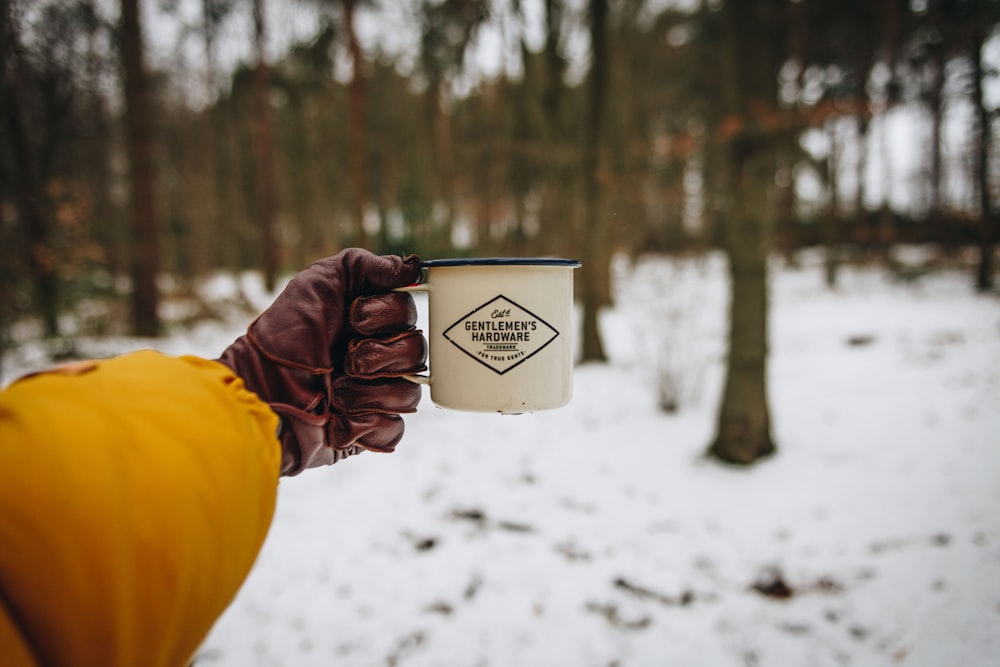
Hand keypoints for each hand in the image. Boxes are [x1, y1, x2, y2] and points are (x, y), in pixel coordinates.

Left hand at [218, 249, 425, 474]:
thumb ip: (366, 266)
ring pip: (409, 395)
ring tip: (336, 391)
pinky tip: (339, 418)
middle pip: (417, 353)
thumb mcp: (319, 283)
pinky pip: (393, 430)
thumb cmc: (285, 336)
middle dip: (379, 355)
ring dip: (370, 392)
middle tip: (346, 358)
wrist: (262, 392)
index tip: (353, 318)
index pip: (409, 314)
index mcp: (370, 322)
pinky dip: (366, 423)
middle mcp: (377, 357)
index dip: (387, 316)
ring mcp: (375, 396)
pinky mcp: (367, 432)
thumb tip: (413, 268)